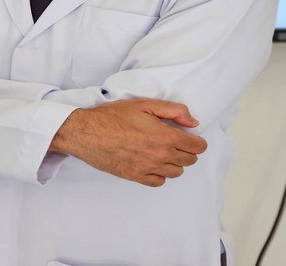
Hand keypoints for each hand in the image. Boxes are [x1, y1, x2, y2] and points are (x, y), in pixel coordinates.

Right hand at [50, 98, 207, 186]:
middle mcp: (160, 156)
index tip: (192, 136)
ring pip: (175, 172)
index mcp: (166, 137)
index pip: (197, 147)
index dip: (198, 140)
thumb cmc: (114, 116)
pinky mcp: (135, 176)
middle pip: (189, 160)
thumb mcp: (145, 104)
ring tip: (164, 150)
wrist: (88, 132)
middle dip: (187, 150)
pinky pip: (158, 181)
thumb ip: (174, 111)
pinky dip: (160, 173)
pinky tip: (153, 162)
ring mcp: (148, 168)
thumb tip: (193, 122)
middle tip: (177, 140)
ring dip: (175, 162)